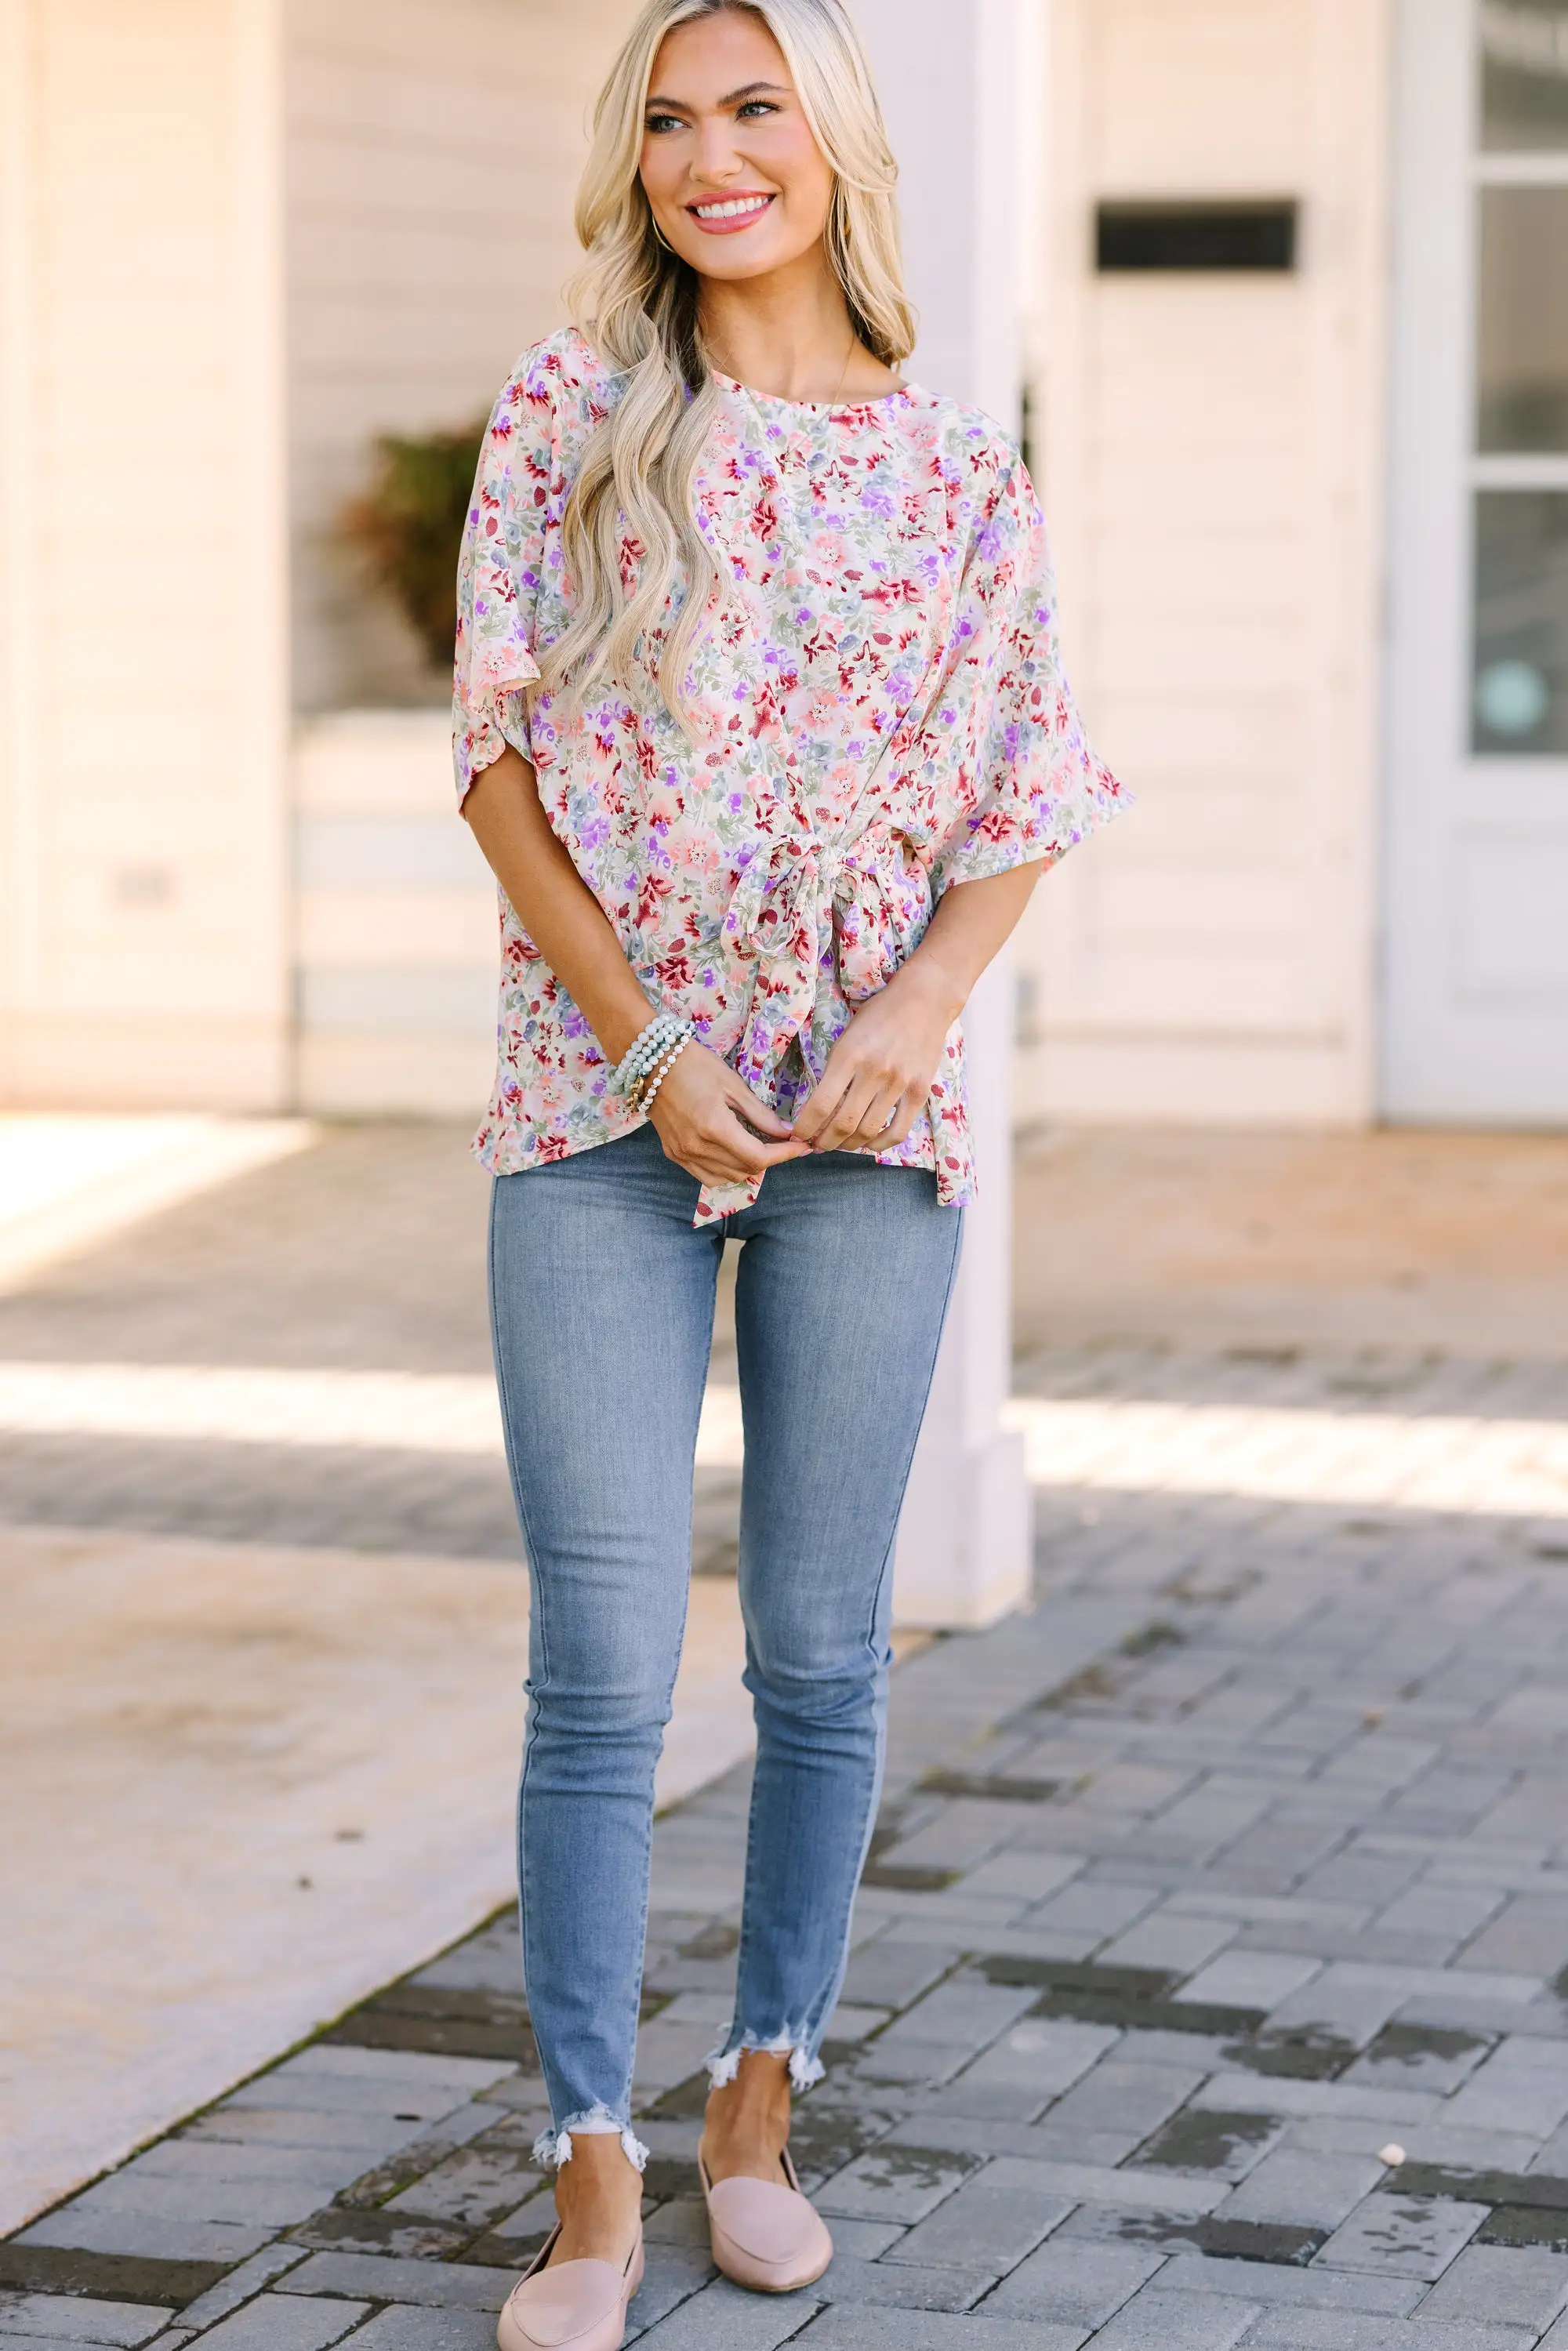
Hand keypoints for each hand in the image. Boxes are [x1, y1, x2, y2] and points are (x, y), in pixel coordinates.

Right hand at [647, 1040, 809, 1186]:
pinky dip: (725, 1172)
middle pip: (745, 1170)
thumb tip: (786, 1132)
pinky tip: (733, 1155)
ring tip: (759, 1148)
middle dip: (770, 1159)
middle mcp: (697, 1147)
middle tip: (782, 1143)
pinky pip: (706, 1176)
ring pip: (727, 1177)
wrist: (651, 1063)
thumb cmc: (694, 1065)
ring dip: (748, 1167)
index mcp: (715, 1127)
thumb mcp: (733, 1085)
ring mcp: (683, 1154)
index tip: (800, 1146)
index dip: (784, 1155)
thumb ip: (760, 1115)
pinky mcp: (674, 1154)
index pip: (758, 1157)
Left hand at [791, 964, 957, 1155]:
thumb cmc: (880, 1014)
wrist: (925, 999)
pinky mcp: (920, 1091)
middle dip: (824, 1142)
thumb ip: (835, 1069)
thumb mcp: (847, 1036)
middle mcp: (873, 1072)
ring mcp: (899, 1083)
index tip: (798, 1135)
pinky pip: (898, 1131)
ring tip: (840, 1143)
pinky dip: (880, 1144)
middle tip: (816, 1145)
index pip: (820, 1104)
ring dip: (849, 1145)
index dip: (805, 1128)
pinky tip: (869, 1143)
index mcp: (848, 1055)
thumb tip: (820, 1107)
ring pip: (868, 1131)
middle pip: (843, 1124)